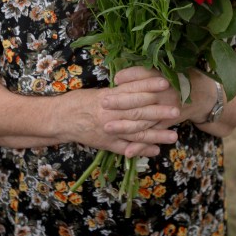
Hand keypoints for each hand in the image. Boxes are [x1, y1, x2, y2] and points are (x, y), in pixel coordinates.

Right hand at [63, 67, 179, 157]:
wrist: (59, 119)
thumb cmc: (78, 102)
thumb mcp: (97, 92)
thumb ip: (117, 92)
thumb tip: (137, 86)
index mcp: (107, 98)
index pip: (132, 90)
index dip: (149, 87)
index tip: (165, 83)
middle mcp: (109, 114)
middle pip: (138, 112)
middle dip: (158, 112)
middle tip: (176, 110)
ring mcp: (108, 130)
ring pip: (135, 132)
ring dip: (155, 135)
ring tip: (173, 136)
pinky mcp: (106, 143)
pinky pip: (126, 148)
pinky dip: (141, 150)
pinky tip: (155, 151)